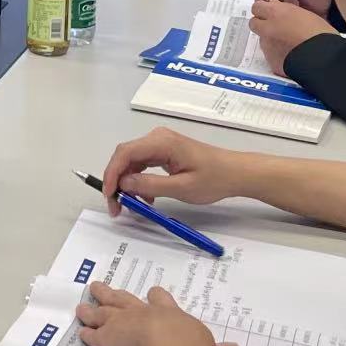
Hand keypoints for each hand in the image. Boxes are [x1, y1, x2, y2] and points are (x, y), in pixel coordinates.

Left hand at [76, 282, 242, 345]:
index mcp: (168, 313)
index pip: (160, 300)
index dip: (155, 297)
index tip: (152, 293)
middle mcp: (143, 313)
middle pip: (124, 299)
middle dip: (112, 294)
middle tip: (100, 286)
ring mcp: (124, 323)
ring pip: (105, 312)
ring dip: (94, 308)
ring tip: (83, 302)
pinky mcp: (109, 338)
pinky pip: (96, 335)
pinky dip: (88, 334)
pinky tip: (82, 333)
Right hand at [101, 126, 243, 210]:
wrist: (235, 173)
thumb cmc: (213, 179)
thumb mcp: (181, 188)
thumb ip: (150, 185)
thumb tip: (123, 183)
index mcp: (160, 142)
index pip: (125, 153)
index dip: (112, 174)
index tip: (110, 197)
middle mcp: (157, 138)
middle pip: (125, 157)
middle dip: (117, 181)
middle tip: (116, 207)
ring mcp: (160, 143)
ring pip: (132, 162)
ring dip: (128, 183)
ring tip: (131, 205)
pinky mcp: (164, 151)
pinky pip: (143, 164)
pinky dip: (139, 180)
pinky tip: (147, 197)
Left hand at [248, 0, 335, 74]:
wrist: (324, 58)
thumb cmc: (321, 33)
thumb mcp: (305, 13)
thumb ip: (286, 10)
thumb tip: (277, 7)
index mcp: (276, 13)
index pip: (257, 7)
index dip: (264, 9)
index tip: (271, 12)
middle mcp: (267, 28)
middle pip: (254, 23)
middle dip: (262, 23)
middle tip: (276, 26)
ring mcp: (267, 45)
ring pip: (261, 39)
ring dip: (269, 38)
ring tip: (287, 42)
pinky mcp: (271, 61)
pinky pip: (269, 54)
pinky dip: (276, 53)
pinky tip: (289, 54)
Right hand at [250, 0, 332, 18]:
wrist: (332, 7)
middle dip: (269, 2)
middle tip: (286, 4)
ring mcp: (278, 1)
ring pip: (264, 7)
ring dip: (276, 10)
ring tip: (292, 9)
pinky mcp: (281, 13)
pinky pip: (271, 16)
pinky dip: (279, 17)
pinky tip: (291, 16)